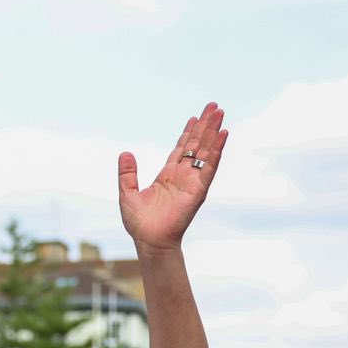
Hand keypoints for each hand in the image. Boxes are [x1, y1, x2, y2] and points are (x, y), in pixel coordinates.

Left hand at [118, 102, 227, 251]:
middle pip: (196, 145)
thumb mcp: (127, 193)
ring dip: (213, 132)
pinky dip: (217, 151)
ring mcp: (192, 182)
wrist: (149, 241)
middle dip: (204, 125)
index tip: (195, 117)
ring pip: (205, 151)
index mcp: (167, 176)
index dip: (188, 133)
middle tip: (213, 106)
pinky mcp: (198, 190)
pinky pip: (209, 167)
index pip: (181, 149)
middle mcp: (182, 176)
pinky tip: (223, 136)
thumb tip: (125, 153)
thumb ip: (127, 174)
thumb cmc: (139, 223)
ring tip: (220, 113)